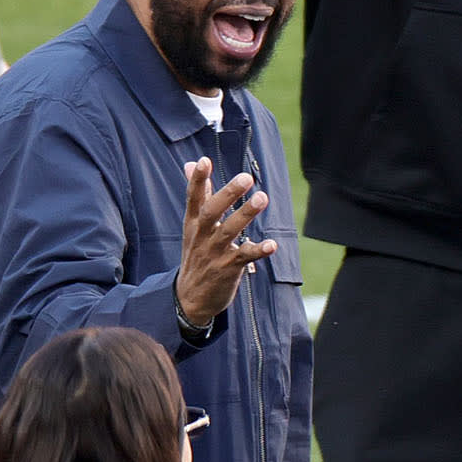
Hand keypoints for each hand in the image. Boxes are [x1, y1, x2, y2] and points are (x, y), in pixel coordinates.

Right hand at [175, 157, 276, 327]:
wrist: (189, 300)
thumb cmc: (196, 255)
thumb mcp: (192, 226)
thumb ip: (198, 195)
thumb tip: (190, 164)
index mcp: (193, 223)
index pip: (193, 198)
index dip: (198, 179)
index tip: (203, 161)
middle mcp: (202, 236)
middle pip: (211, 212)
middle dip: (227, 194)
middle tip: (246, 177)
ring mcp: (215, 252)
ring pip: (230, 231)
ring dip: (246, 214)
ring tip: (262, 197)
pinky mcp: (229, 268)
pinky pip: (245, 257)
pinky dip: (258, 250)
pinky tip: (273, 244)